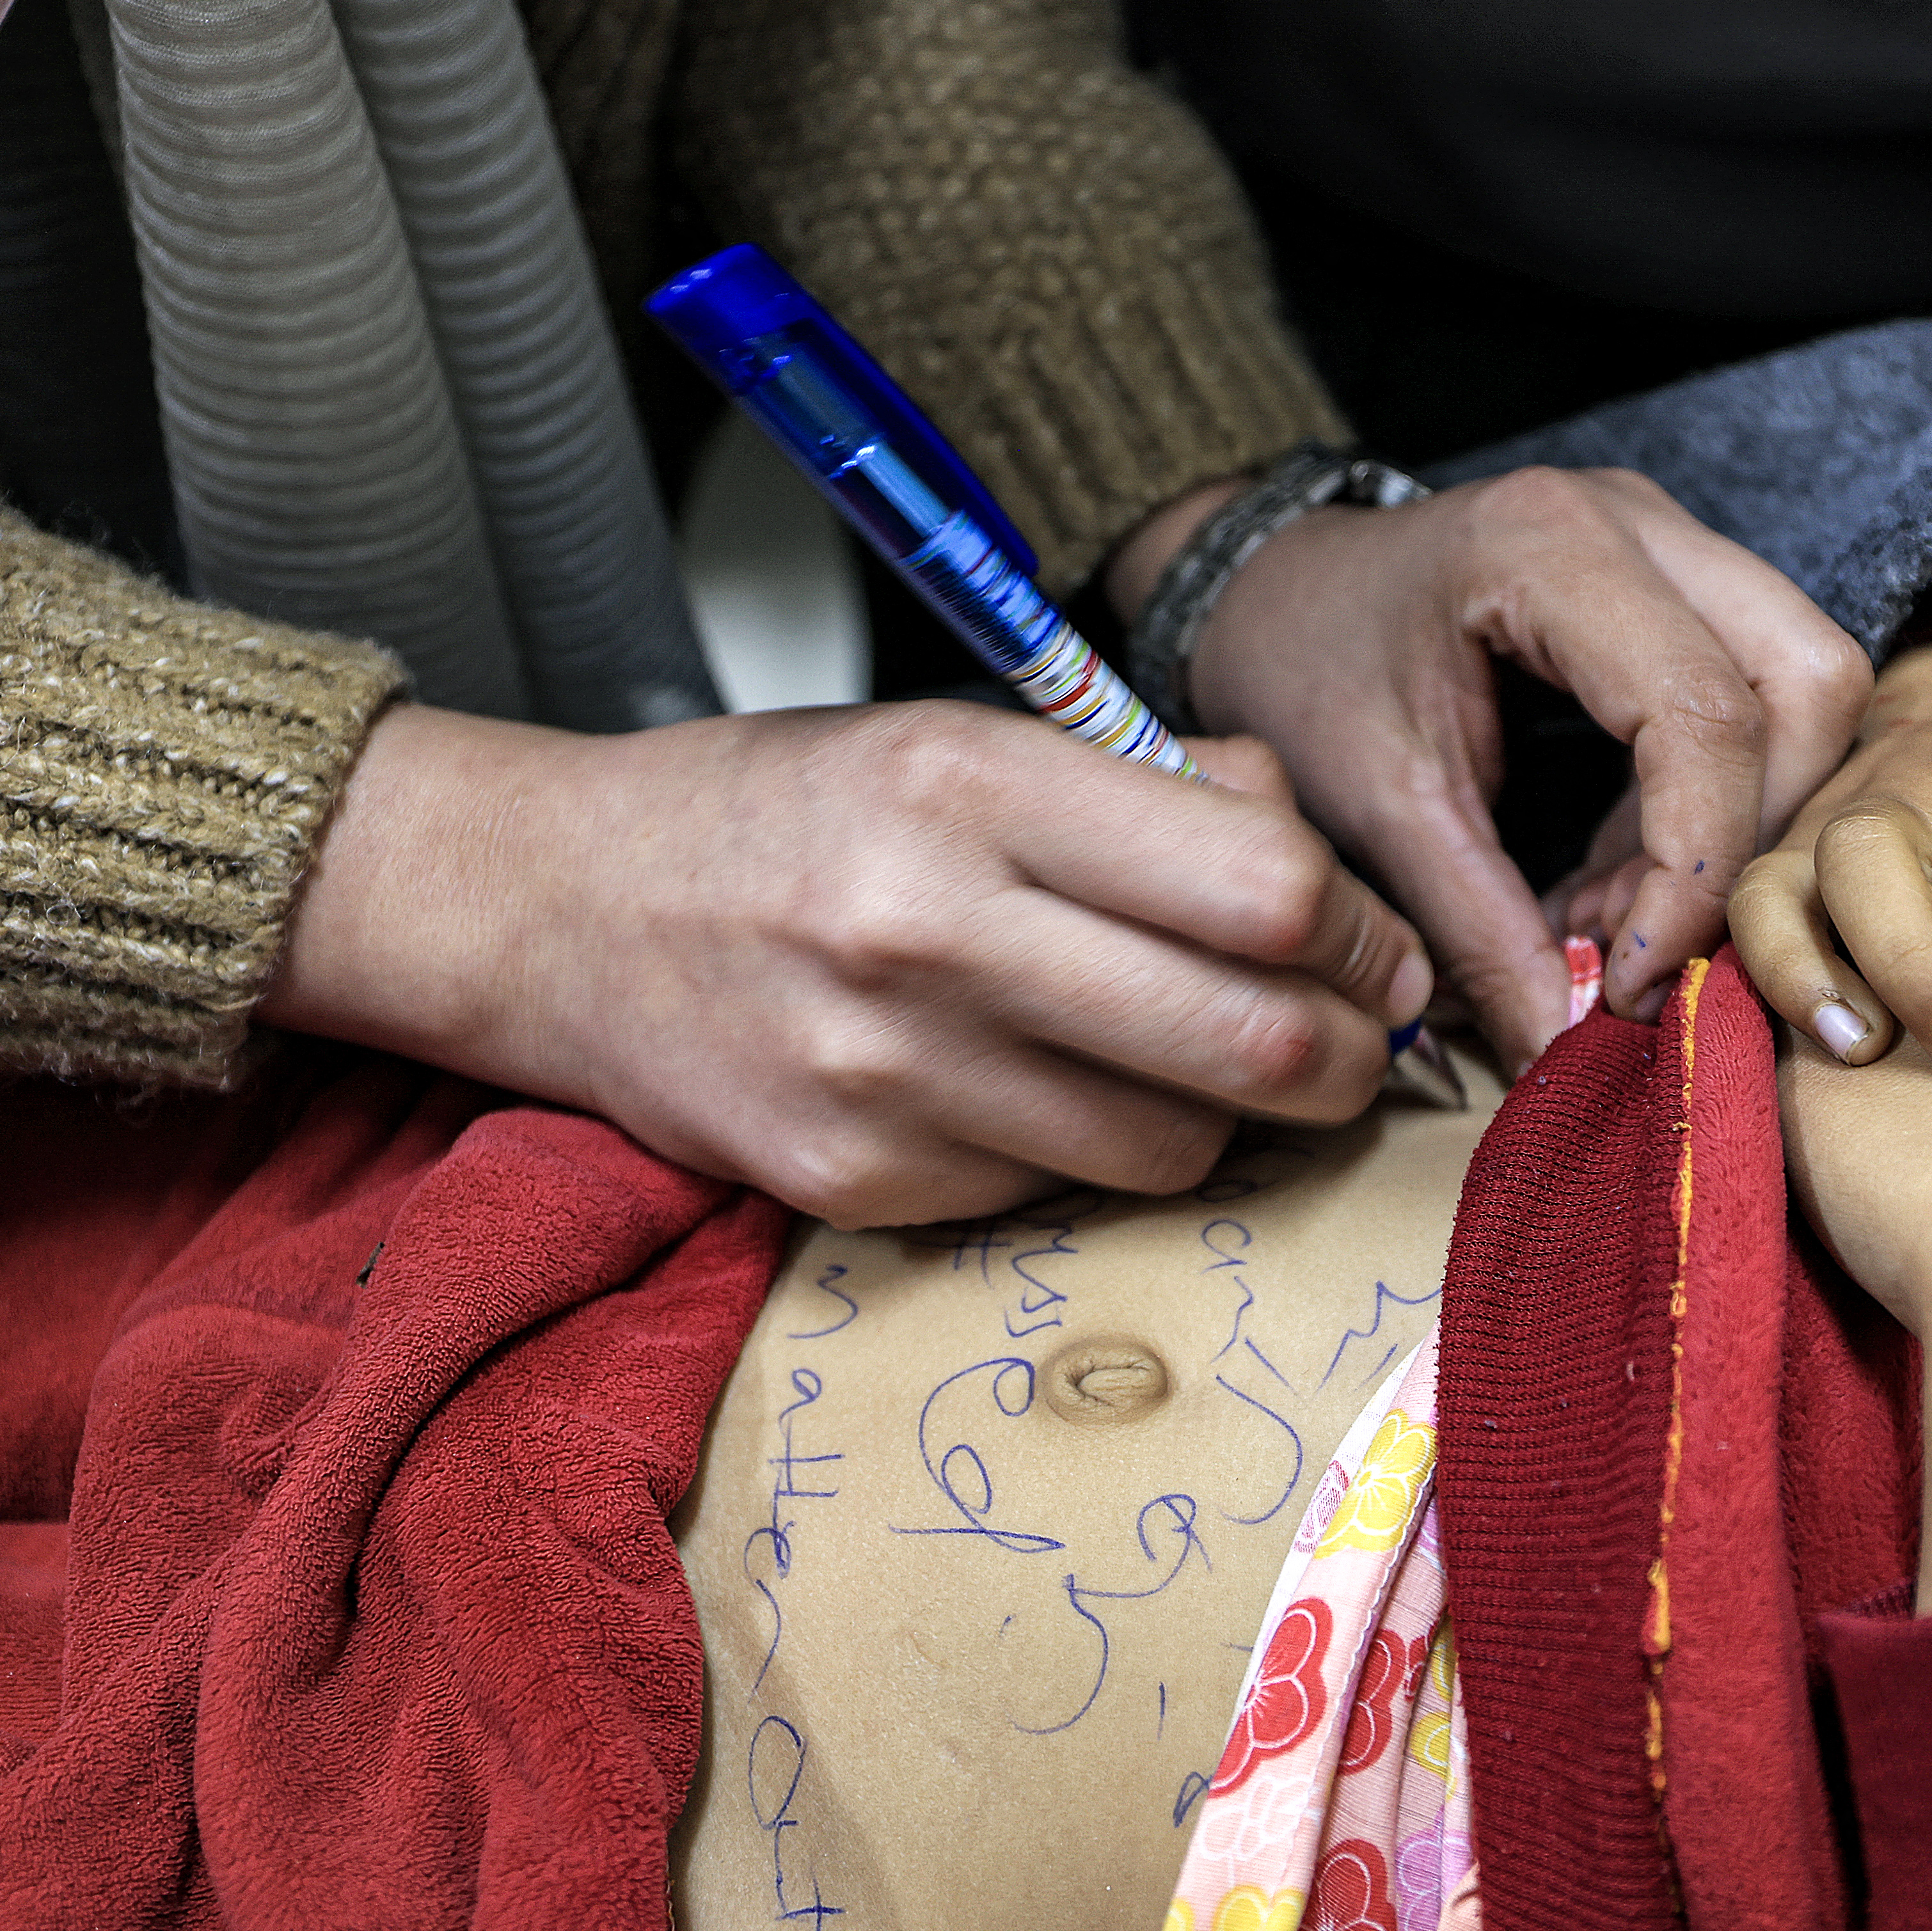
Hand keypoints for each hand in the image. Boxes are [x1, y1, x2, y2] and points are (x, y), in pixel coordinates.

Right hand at [260, 702, 1429, 1227]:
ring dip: (1226, 1117)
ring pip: (1175, 1145)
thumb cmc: (788, 813)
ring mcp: (890, 1077)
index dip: (1357, 930)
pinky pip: (1062, 1193)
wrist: (561, 910)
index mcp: (971, 788)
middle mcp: (930, 934)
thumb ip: (1153, 790)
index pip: (1261, 890)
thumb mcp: (964, 737)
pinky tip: (1048, 1089)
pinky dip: (1092, 1152)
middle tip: (1355, 1040)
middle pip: (1249, 1041)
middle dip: (1345, 1055)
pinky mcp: (859, 1183)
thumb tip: (1326, 877)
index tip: (1370, 946)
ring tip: (1195, 1061)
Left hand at [1110, 465, 1868, 1063]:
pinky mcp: (1677, 589)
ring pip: (1803, 692)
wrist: (1269, 590)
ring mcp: (1670, 546)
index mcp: (1549, 546)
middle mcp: (1637, 522)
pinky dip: (1704, 813)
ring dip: (1729, 830)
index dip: (1693, 867)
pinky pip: (1755, 705)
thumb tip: (1560, 1047)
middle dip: (1747, 839)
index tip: (1628, 978)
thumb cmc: (1302, 668)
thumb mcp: (1374, 808)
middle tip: (1637, 942)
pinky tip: (1610, 875)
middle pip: (1805, 682)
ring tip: (1607, 917)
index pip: (1704, 711)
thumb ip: (1475, 928)